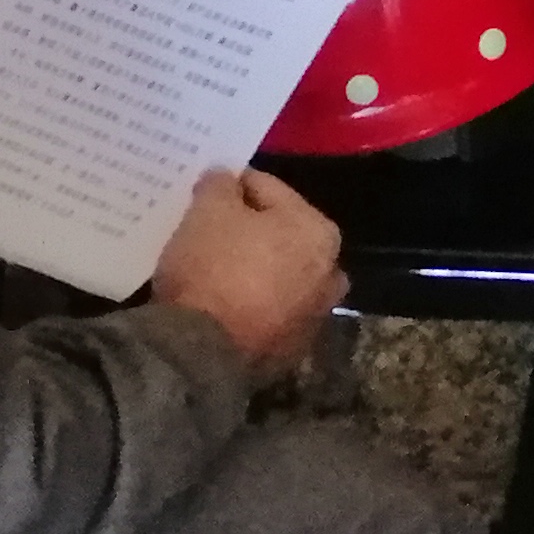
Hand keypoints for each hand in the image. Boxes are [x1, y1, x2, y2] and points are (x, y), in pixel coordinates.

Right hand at [149, 167, 346, 388]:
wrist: (202, 353)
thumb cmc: (212, 267)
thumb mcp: (208, 210)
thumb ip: (221, 184)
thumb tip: (227, 179)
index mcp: (319, 231)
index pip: (267, 189)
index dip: (232, 186)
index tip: (205, 192)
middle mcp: (330, 272)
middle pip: (279, 234)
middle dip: (247, 228)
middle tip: (207, 228)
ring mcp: (315, 316)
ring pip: (277, 274)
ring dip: (252, 266)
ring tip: (211, 265)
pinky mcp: (292, 349)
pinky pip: (267, 310)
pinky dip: (250, 302)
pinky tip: (220, 301)